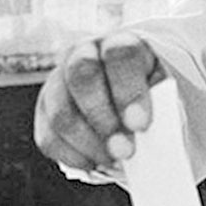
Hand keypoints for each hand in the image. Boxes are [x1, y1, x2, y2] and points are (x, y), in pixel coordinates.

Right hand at [34, 32, 165, 171]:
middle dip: (102, 118)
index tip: (141, 125)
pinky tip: (95, 162)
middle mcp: (83, 53)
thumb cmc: (149, 89)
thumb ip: (157, 104)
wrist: (126, 93)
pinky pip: (48, 136)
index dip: (129, 91)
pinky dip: (72, 155)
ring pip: (60, 111)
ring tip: (114, 160)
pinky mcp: (44, 109)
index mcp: (118, 43)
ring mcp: (57, 80)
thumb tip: (148, 135)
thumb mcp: (161, 88)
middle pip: (81, 77)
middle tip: (124, 150)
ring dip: (88, 143)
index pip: (120, 55)